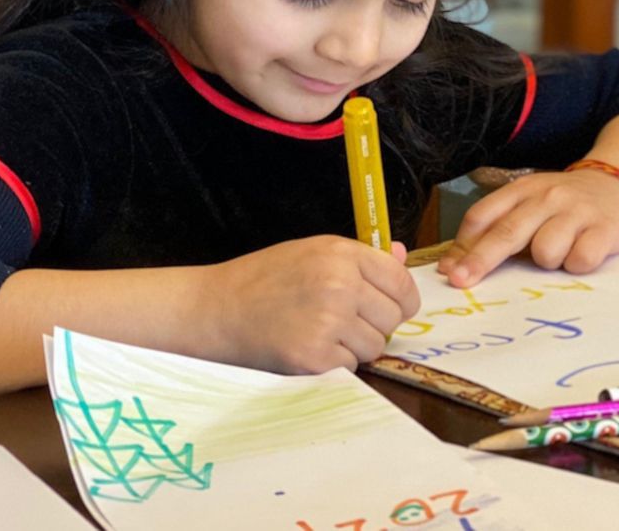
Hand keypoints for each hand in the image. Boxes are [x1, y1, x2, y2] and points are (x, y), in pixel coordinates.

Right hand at [192, 236, 418, 373]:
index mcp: (342, 254)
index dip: (401, 300)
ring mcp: (328, 322)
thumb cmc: (264, 278)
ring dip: (356, 346)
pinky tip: (309, 348)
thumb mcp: (312, 252)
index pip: (402, 283)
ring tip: (323, 334)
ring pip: (376, 346)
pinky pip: (351, 366)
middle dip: (376, 324)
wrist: (216, 309)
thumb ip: (361, 257)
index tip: (388, 307)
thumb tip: (403, 256)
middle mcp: (340, 285)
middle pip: (394, 317)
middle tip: (345, 323)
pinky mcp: (315, 357)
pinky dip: (335, 364)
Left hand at [437, 169, 618, 286]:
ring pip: (546, 251)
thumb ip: (493, 230)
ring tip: (560, 253)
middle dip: (481, 260)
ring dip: (547, 262)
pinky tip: (582, 255)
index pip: (484, 216)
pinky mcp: (605, 228)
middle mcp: (548, 196)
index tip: (449, 272)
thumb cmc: (562, 206)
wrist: (618, 184)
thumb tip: (450, 266)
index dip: (463, 246)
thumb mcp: (527, 205)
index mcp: (522, 190)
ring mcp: (577, 211)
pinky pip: (580, 260)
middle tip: (461, 281)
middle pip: (507, 232)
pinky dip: (577, 266)